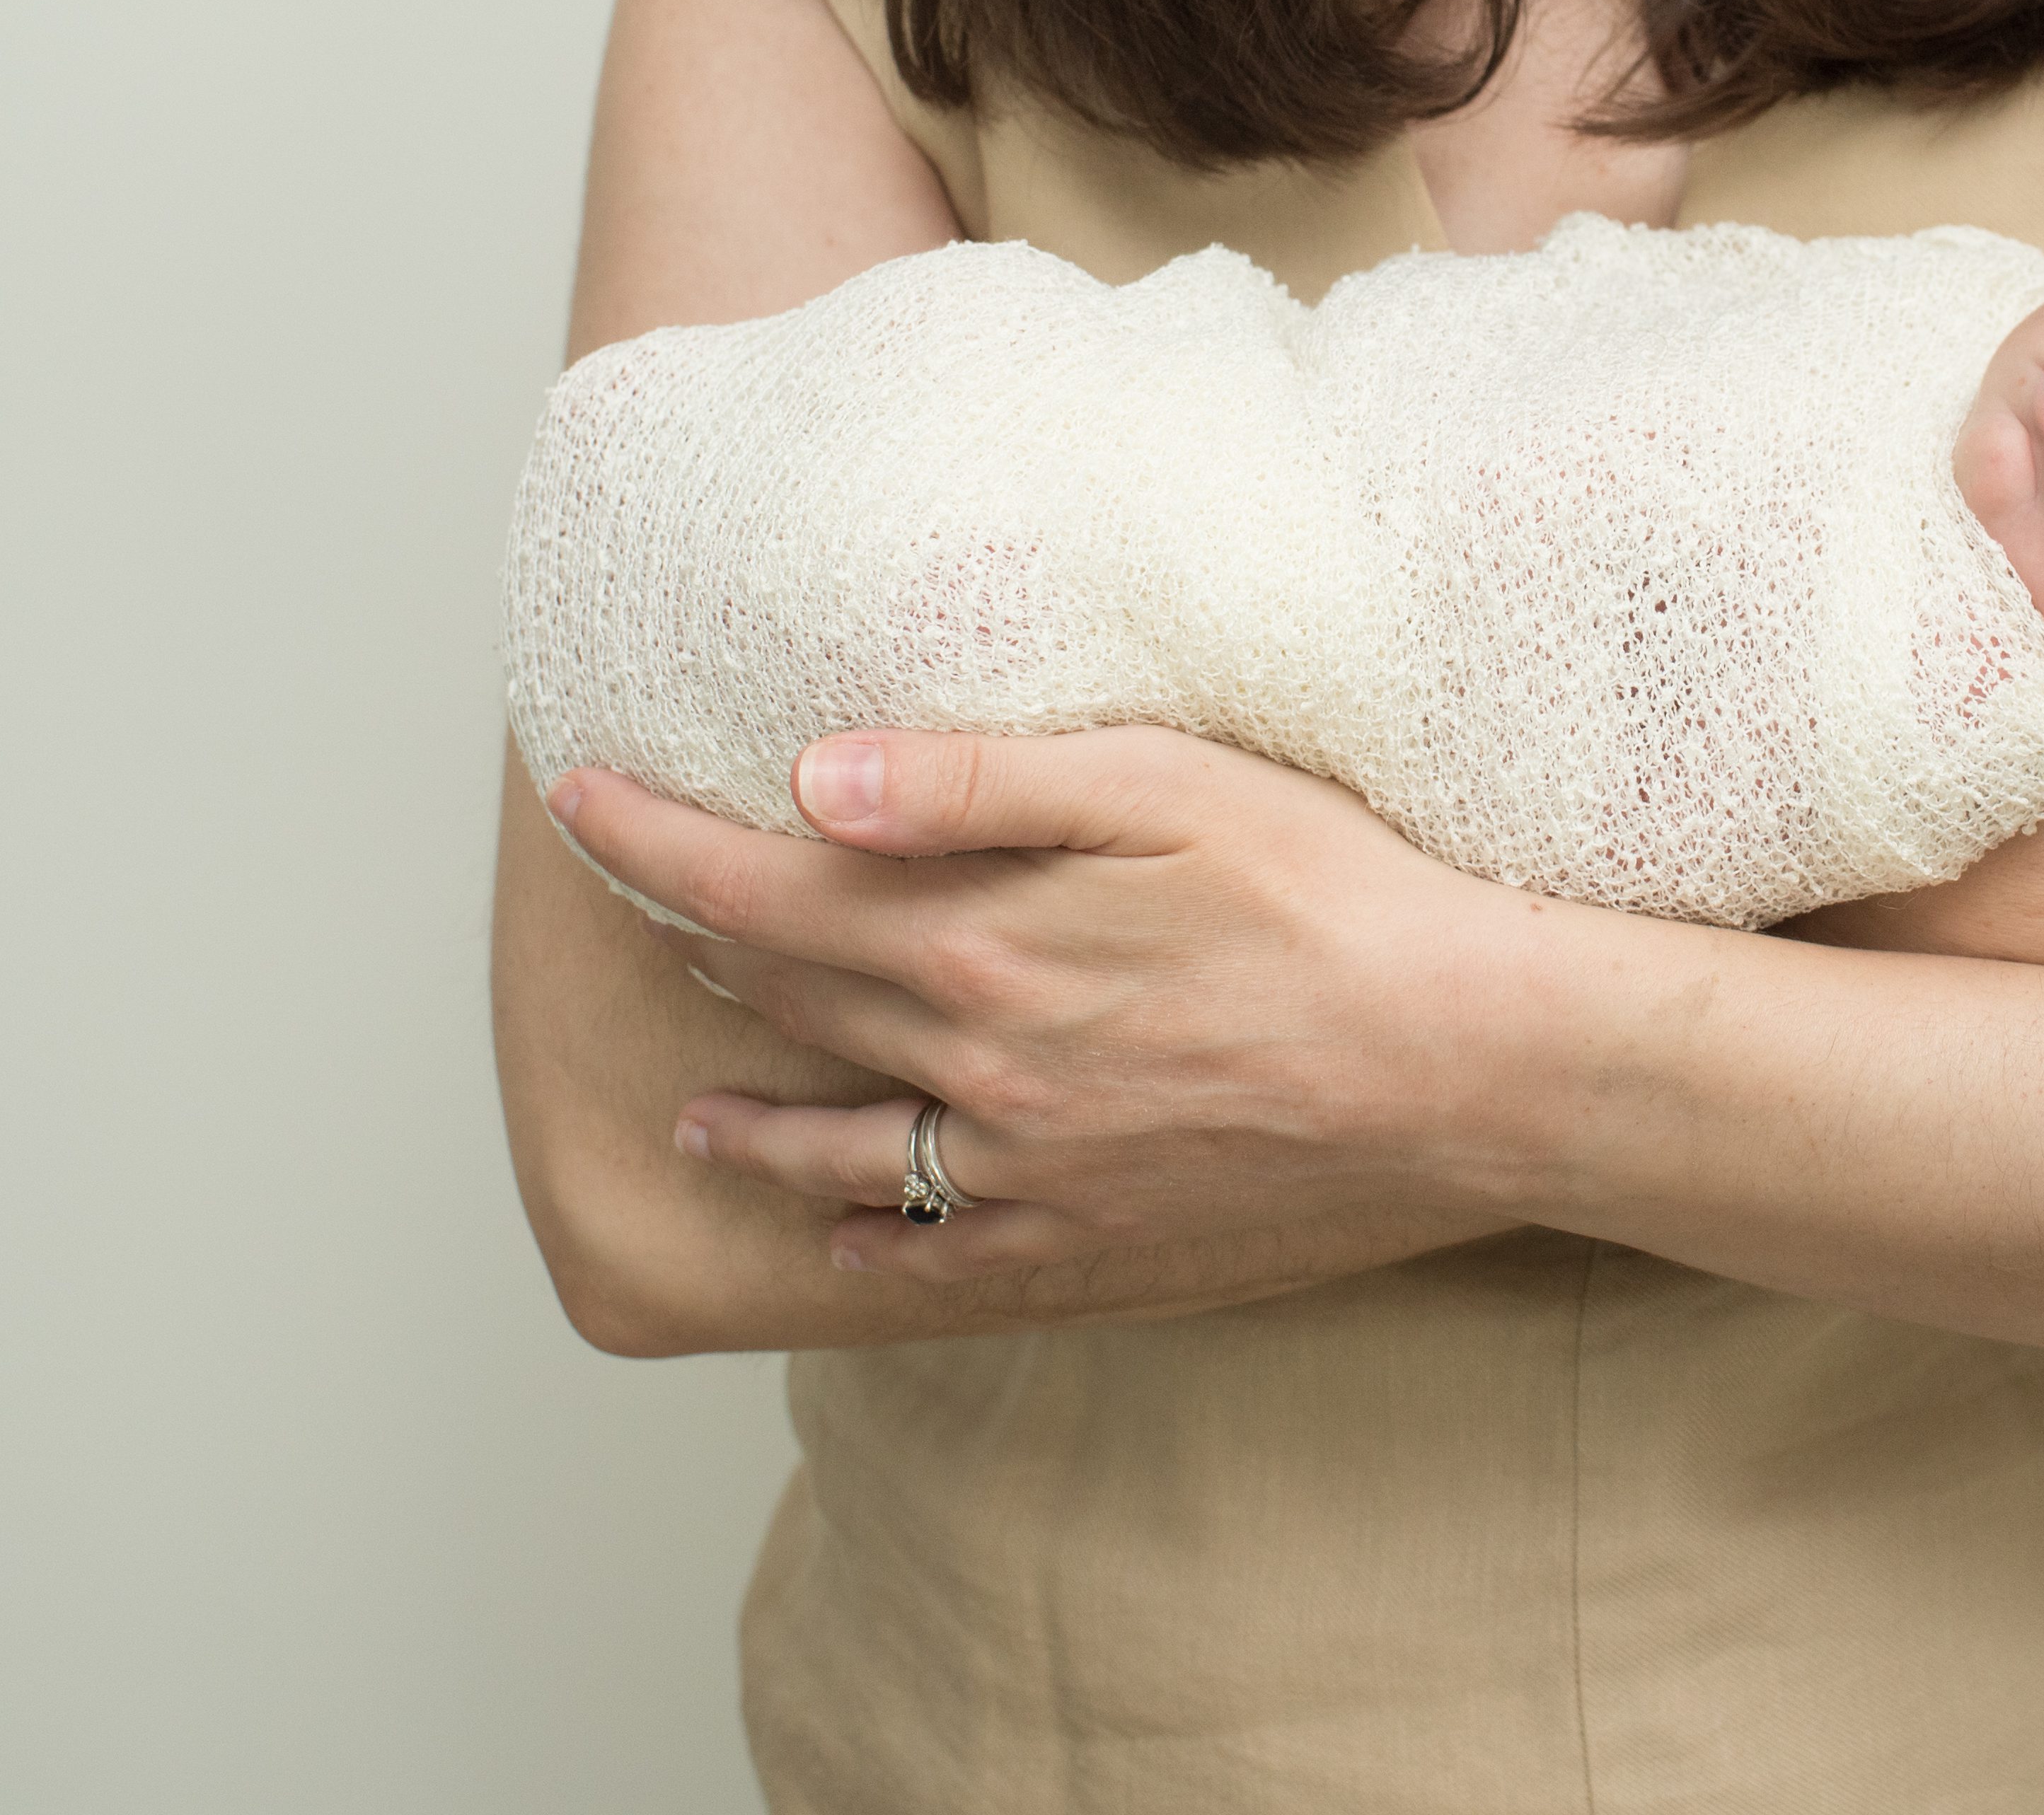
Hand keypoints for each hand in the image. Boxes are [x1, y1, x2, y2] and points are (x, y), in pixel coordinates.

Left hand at [543, 728, 1533, 1282]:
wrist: (1468, 1064)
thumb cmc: (1340, 897)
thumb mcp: (1171, 788)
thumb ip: (983, 785)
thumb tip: (815, 783)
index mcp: (983, 942)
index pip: (764, 885)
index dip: (653, 842)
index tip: (575, 799)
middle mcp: (977, 1066)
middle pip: (791, 995)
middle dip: (693, 941)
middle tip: (635, 904)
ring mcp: (1029, 1170)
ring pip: (839, 1148)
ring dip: (749, 1122)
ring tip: (694, 1114)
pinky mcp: (1092, 1241)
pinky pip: (937, 1260)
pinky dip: (867, 1248)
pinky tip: (840, 1242)